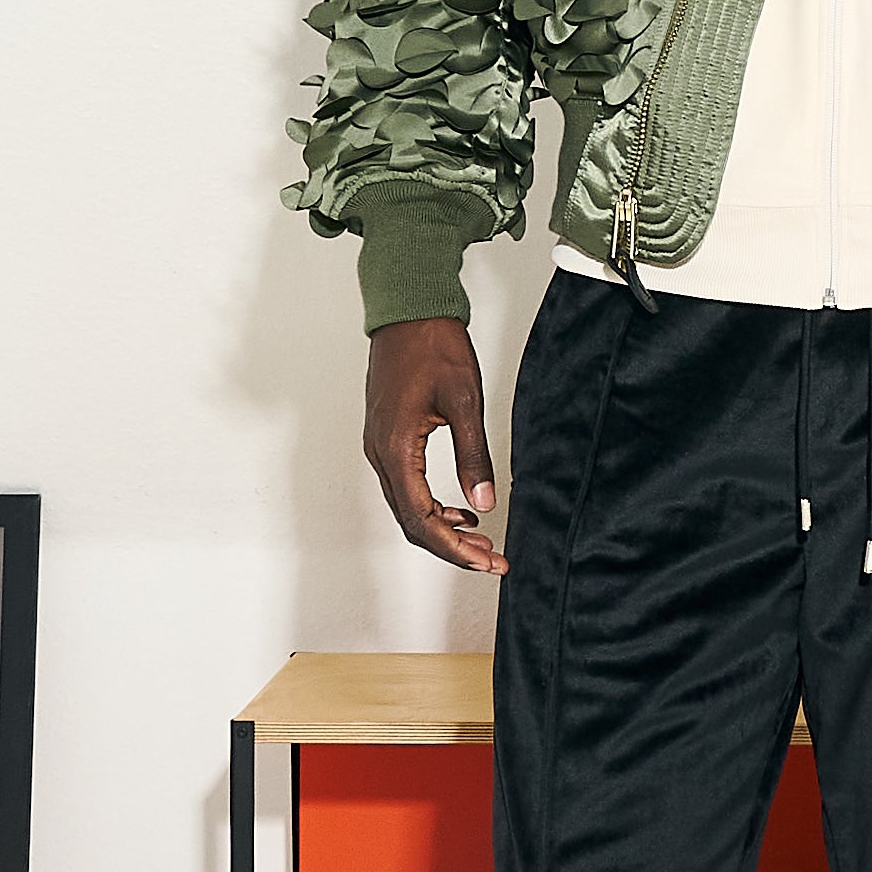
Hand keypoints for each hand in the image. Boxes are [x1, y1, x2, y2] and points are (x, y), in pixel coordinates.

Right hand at [363, 320, 506, 574]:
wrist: (408, 311)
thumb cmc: (433, 346)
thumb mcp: (465, 401)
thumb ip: (474, 456)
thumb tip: (483, 503)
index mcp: (396, 447)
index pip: (421, 518)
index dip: (454, 548)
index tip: (485, 561)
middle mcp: (380, 453)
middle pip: (411, 521)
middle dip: (451, 547)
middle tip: (490, 559)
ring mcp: (380, 446)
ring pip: (407, 507)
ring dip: (442, 530)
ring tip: (481, 540)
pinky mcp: (387, 438)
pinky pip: (405, 487)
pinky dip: (432, 507)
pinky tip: (460, 510)